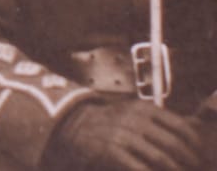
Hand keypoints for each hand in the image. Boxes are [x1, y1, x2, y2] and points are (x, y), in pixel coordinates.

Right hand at [53, 99, 207, 170]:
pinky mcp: (112, 152)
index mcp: (143, 109)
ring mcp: (122, 136)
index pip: (181, 126)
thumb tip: (193, 129)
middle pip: (174, 145)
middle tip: (192, 168)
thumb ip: (161, 120)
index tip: (199, 154)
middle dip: (187, 160)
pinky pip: (141, 168)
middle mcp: (134, 120)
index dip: (194, 144)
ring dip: (174, 169)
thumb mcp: (135, 113)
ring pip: (161, 158)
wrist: (75, 127)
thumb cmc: (113, 123)